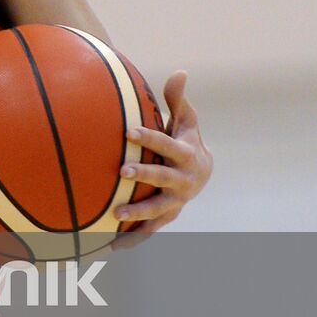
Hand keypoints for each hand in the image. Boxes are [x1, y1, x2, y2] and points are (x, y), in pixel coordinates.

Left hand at [114, 71, 212, 233]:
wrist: (202, 171)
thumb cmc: (185, 139)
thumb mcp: (185, 119)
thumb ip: (178, 99)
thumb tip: (180, 71)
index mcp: (187, 155)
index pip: (167, 145)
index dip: (150, 138)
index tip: (127, 131)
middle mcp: (184, 180)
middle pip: (164, 179)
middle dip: (145, 175)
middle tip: (121, 171)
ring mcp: (177, 201)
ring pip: (159, 209)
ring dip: (139, 213)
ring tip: (115, 213)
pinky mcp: (168, 215)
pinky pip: (152, 229)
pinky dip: (136, 238)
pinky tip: (114, 245)